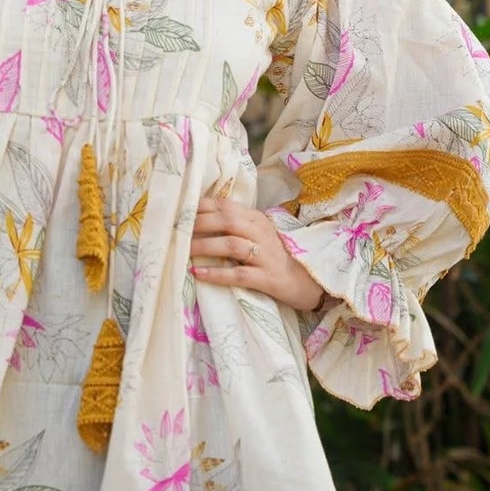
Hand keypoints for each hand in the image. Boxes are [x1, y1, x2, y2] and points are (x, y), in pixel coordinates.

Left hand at [190, 199, 325, 312]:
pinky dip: (217, 273)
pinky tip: (199, 274)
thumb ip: (239, 227)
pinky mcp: (270, 279)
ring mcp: (267, 256)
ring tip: (182, 252)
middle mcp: (262, 233)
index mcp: (258, 220)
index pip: (225, 206)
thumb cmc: (281, 258)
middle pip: (226, 221)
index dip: (200, 207)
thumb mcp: (262, 236)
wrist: (314, 283)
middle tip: (175, 230)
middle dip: (197, 224)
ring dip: (204, 247)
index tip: (178, 211)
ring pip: (231, 245)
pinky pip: (240, 274)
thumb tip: (201, 222)